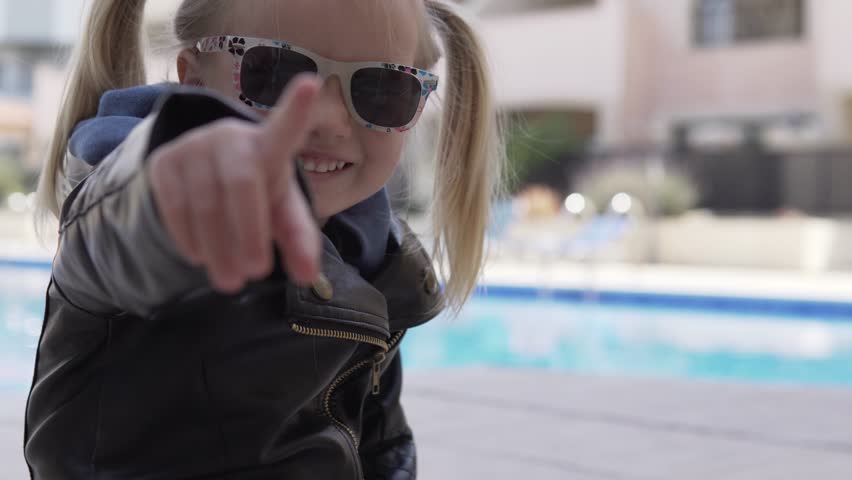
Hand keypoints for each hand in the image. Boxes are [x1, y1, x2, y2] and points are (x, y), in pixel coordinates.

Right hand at [148, 74, 322, 292]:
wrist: (206, 175)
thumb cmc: (258, 193)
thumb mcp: (281, 212)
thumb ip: (298, 240)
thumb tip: (308, 276)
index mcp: (269, 145)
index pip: (285, 127)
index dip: (296, 109)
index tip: (309, 83)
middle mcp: (231, 137)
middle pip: (242, 184)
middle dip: (249, 233)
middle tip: (256, 273)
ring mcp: (194, 146)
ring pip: (205, 202)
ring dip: (218, 248)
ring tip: (230, 281)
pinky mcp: (163, 162)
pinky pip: (174, 207)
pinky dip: (190, 239)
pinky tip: (202, 257)